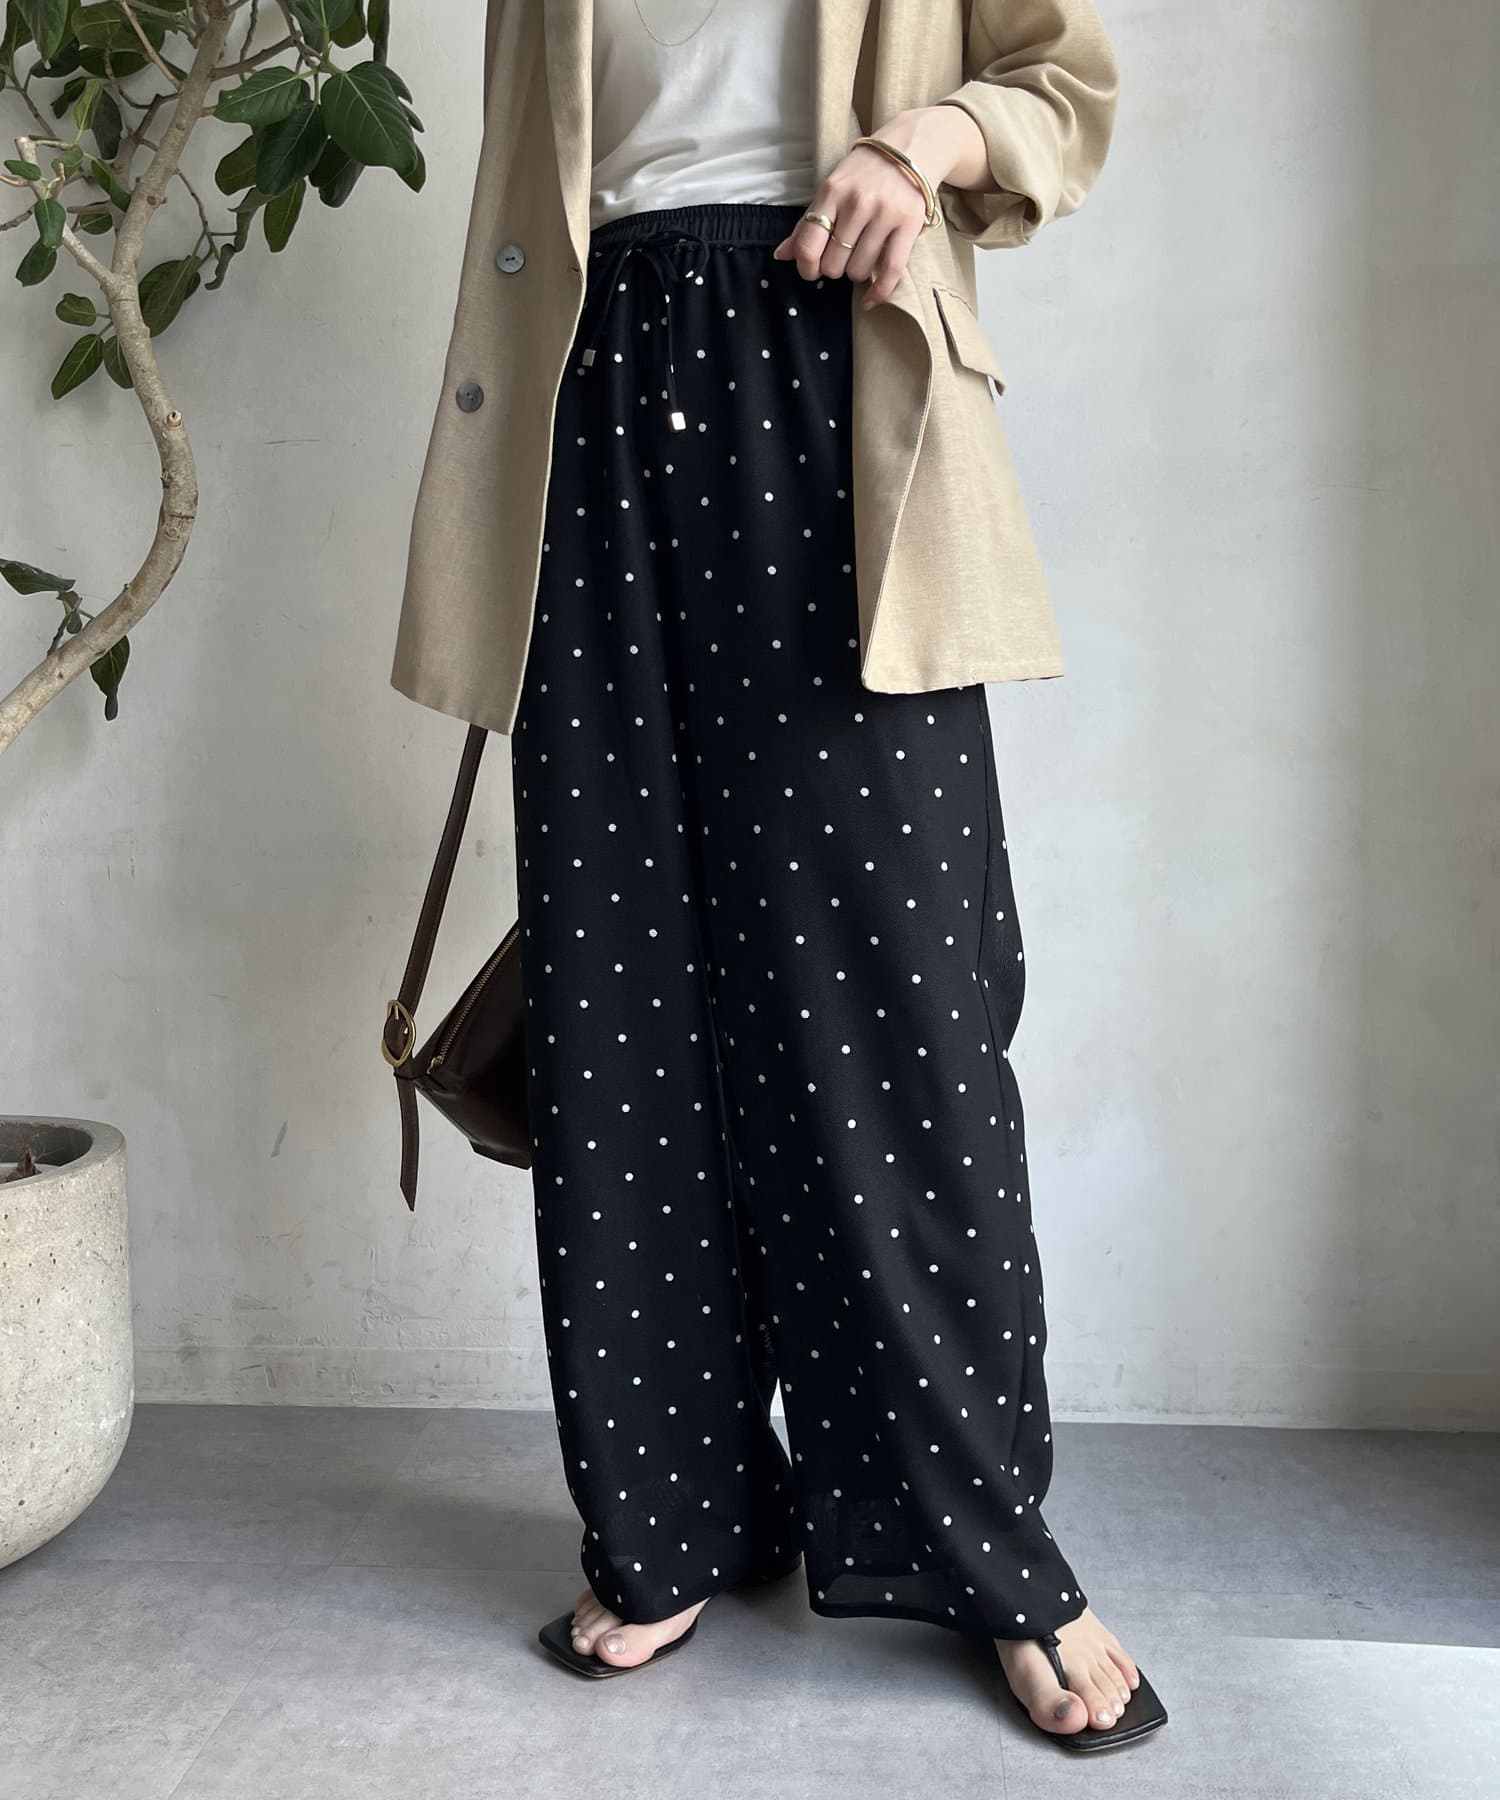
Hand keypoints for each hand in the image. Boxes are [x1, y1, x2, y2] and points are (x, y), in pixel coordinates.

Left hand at [771, 104, 988, 307]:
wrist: (910, 147)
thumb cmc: (864, 174)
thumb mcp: (831, 189)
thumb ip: (806, 223)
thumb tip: (781, 256)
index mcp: (832, 192)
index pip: (808, 245)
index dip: (806, 267)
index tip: (810, 270)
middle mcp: (857, 202)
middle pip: (833, 263)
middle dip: (833, 268)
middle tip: (841, 256)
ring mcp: (884, 214)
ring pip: (858, 270)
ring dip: (856, 273)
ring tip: (861, 256)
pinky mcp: (908, 225)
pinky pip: (890, 271)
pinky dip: (878, 292)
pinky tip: (869, 300)